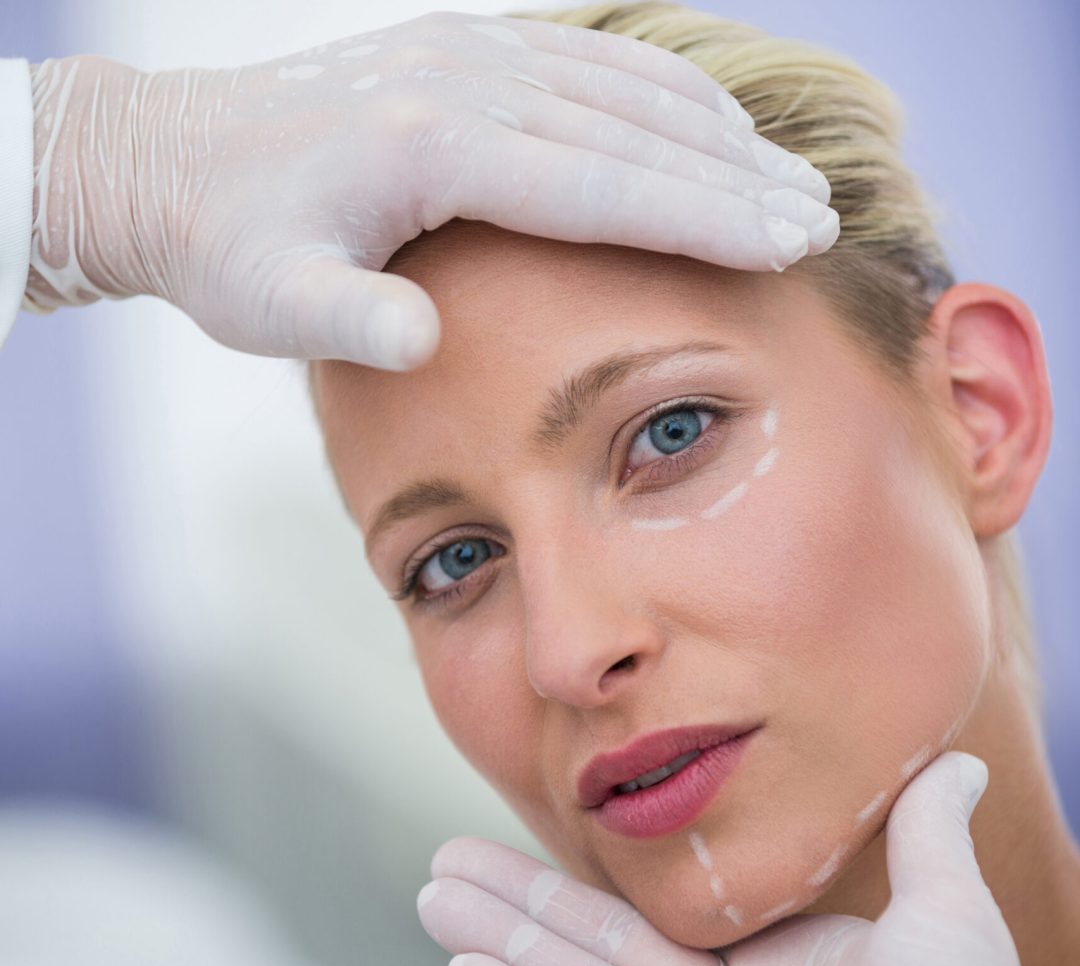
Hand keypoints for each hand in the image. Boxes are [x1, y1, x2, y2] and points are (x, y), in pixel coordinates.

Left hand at [26, 11, 836, 369]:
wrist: (168, 166)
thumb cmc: (227, 246)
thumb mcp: (270, 302)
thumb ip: (345, 322)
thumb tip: (420, 342)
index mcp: (432, 146)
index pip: (603, 184)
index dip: (704, 216)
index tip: (788, 241)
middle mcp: (463, 81)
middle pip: (635, 129)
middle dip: (737, 178)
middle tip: (820, 216)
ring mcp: (465, 55)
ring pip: (623, 86)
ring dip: (714, 133)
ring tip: (787, 175)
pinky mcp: (459, 52)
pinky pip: (584, 61)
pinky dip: (656, 92)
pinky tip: (700, 121)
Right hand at [418, 752, 1053, 965]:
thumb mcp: (946, 923)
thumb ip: (927, 837)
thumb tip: (963, 758)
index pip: (644, 922)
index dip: (575, 884)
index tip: (526, 844)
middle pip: (587, 952)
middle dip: (509, 906)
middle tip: (439, 864)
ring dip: (498, 947)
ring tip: (432, 898)